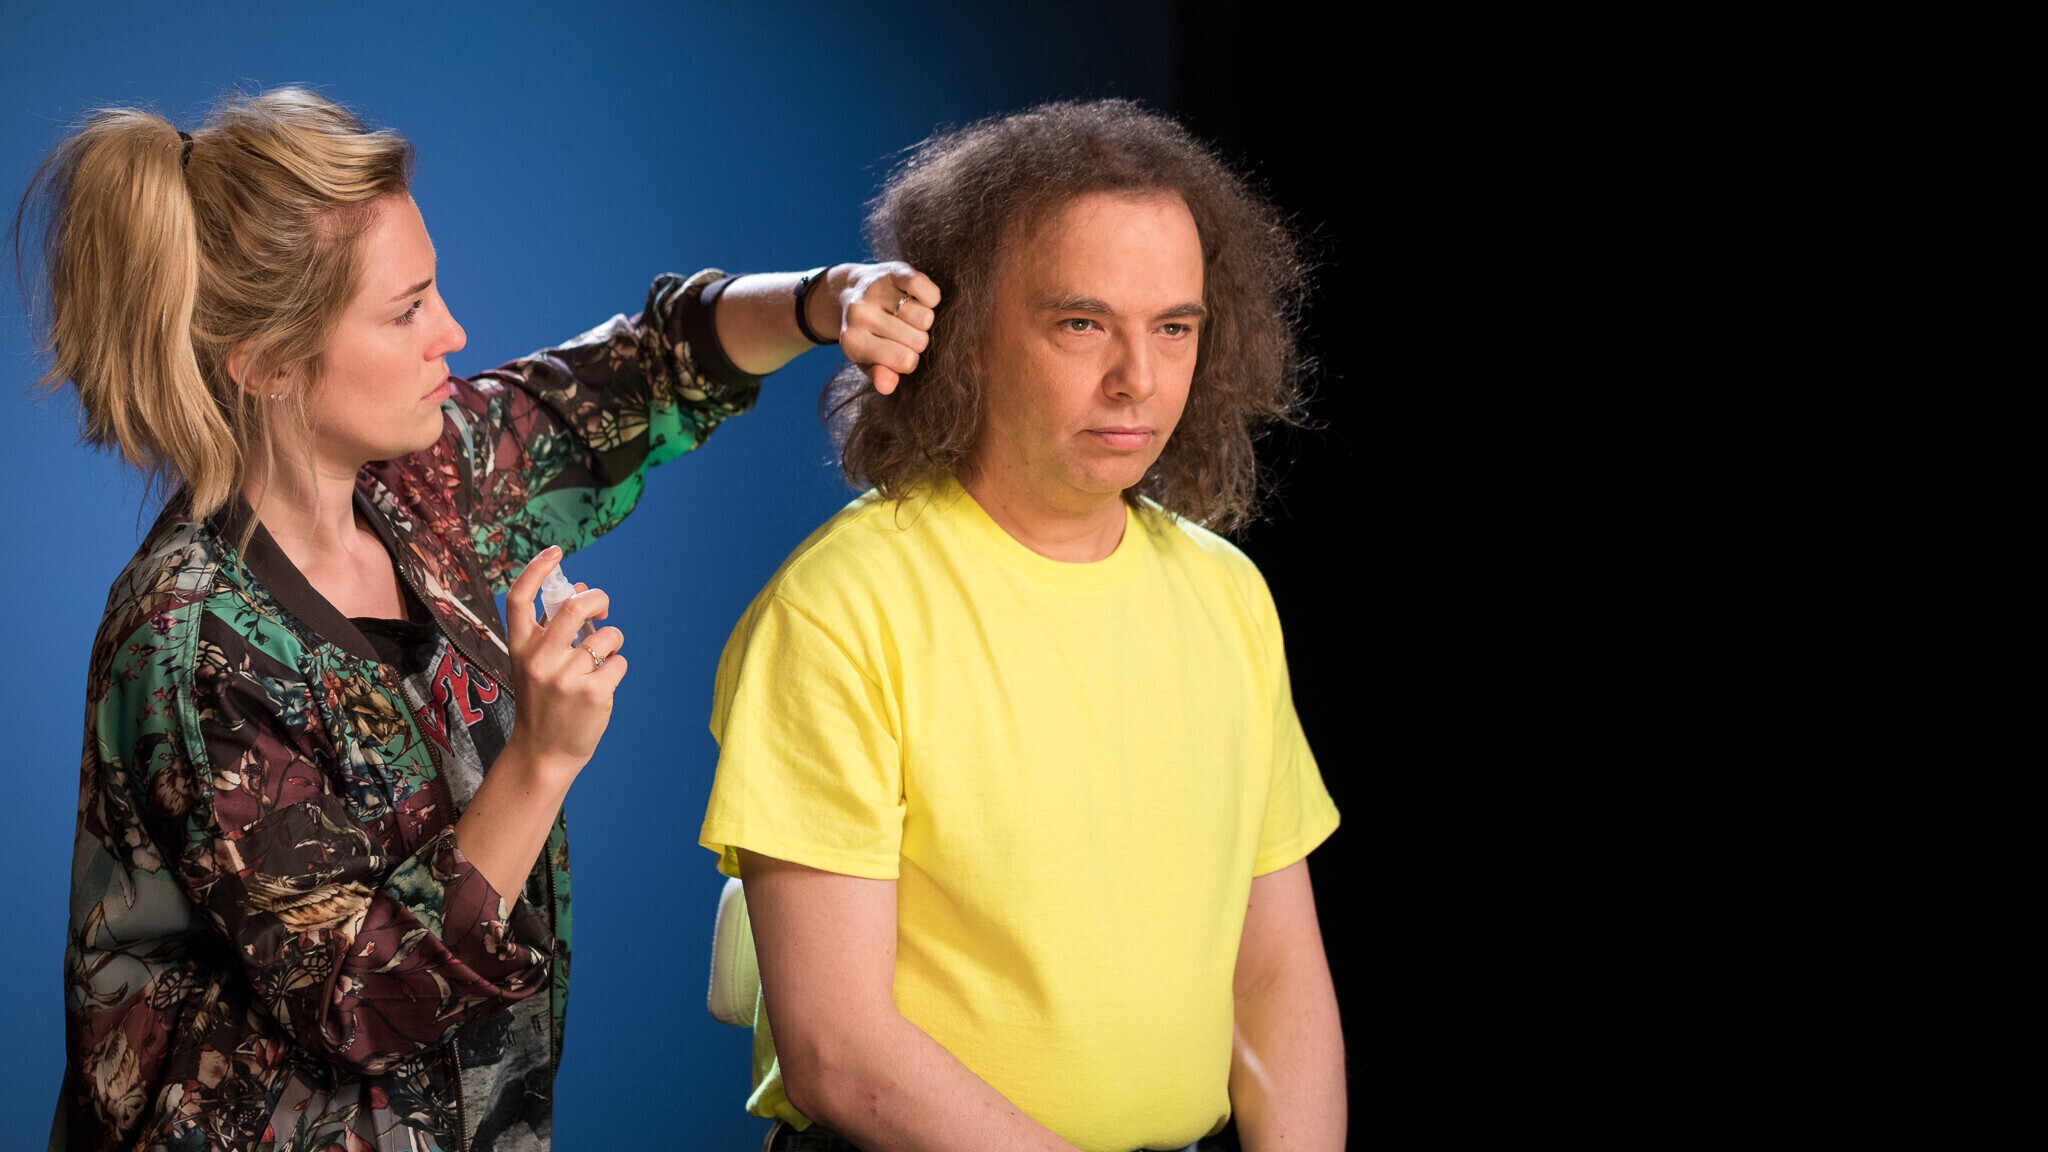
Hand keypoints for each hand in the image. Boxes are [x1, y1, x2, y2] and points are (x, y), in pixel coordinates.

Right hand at [501, 546, 626, 779]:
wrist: (543, 753)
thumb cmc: (543, 703)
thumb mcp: (535, 664)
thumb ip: (552, 630)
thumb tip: (581, 589)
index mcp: (520, 649)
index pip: (520, 599)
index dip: (536, 570)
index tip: (555, 552)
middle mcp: (540, 660)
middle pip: (575, 608)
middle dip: (598, 600)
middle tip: (602, 608)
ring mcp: (566, 677)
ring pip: (607, 636)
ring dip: (611, 642)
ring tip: (600, 659)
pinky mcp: (593, 693)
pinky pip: (619, 662)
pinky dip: (616, 668)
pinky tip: (603, 684)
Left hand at [816, 262, 941, 393]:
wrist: (848, 290)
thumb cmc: (865, 333)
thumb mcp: (866, 360)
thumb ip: (878, 375)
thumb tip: (887, 385)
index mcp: (853, 342)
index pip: (905, 361)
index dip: (910, 359)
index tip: (899, 351)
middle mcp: (860, 315)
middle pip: (919, 340)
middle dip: (917, 340)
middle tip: (902, 331)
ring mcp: (875, 291)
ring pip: (925, 317)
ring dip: (924, 319)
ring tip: (907, 316)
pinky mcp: (891, 271)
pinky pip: (923, 287)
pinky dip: (929, 296)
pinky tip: (916, 299)